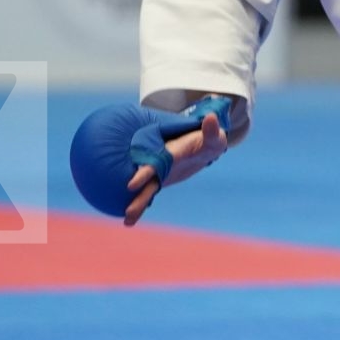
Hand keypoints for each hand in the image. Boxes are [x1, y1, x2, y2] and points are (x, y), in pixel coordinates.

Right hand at [122, 111, 227, 226]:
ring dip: (137, 203)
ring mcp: (160, 172)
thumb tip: (212, 118)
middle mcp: (160, 162)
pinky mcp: (161, 179)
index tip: (131, 185)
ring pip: (145, 189)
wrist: (201, 143)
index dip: (143, 173)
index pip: (154, 163)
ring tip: (127, 221)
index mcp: (170, 152)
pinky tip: (130, 221)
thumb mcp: (213, 137)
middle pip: (145, 178)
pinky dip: (141, 206)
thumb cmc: (208, 139)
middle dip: (137, 192)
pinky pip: (149, 193)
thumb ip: (211, 130)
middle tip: (126, 209)